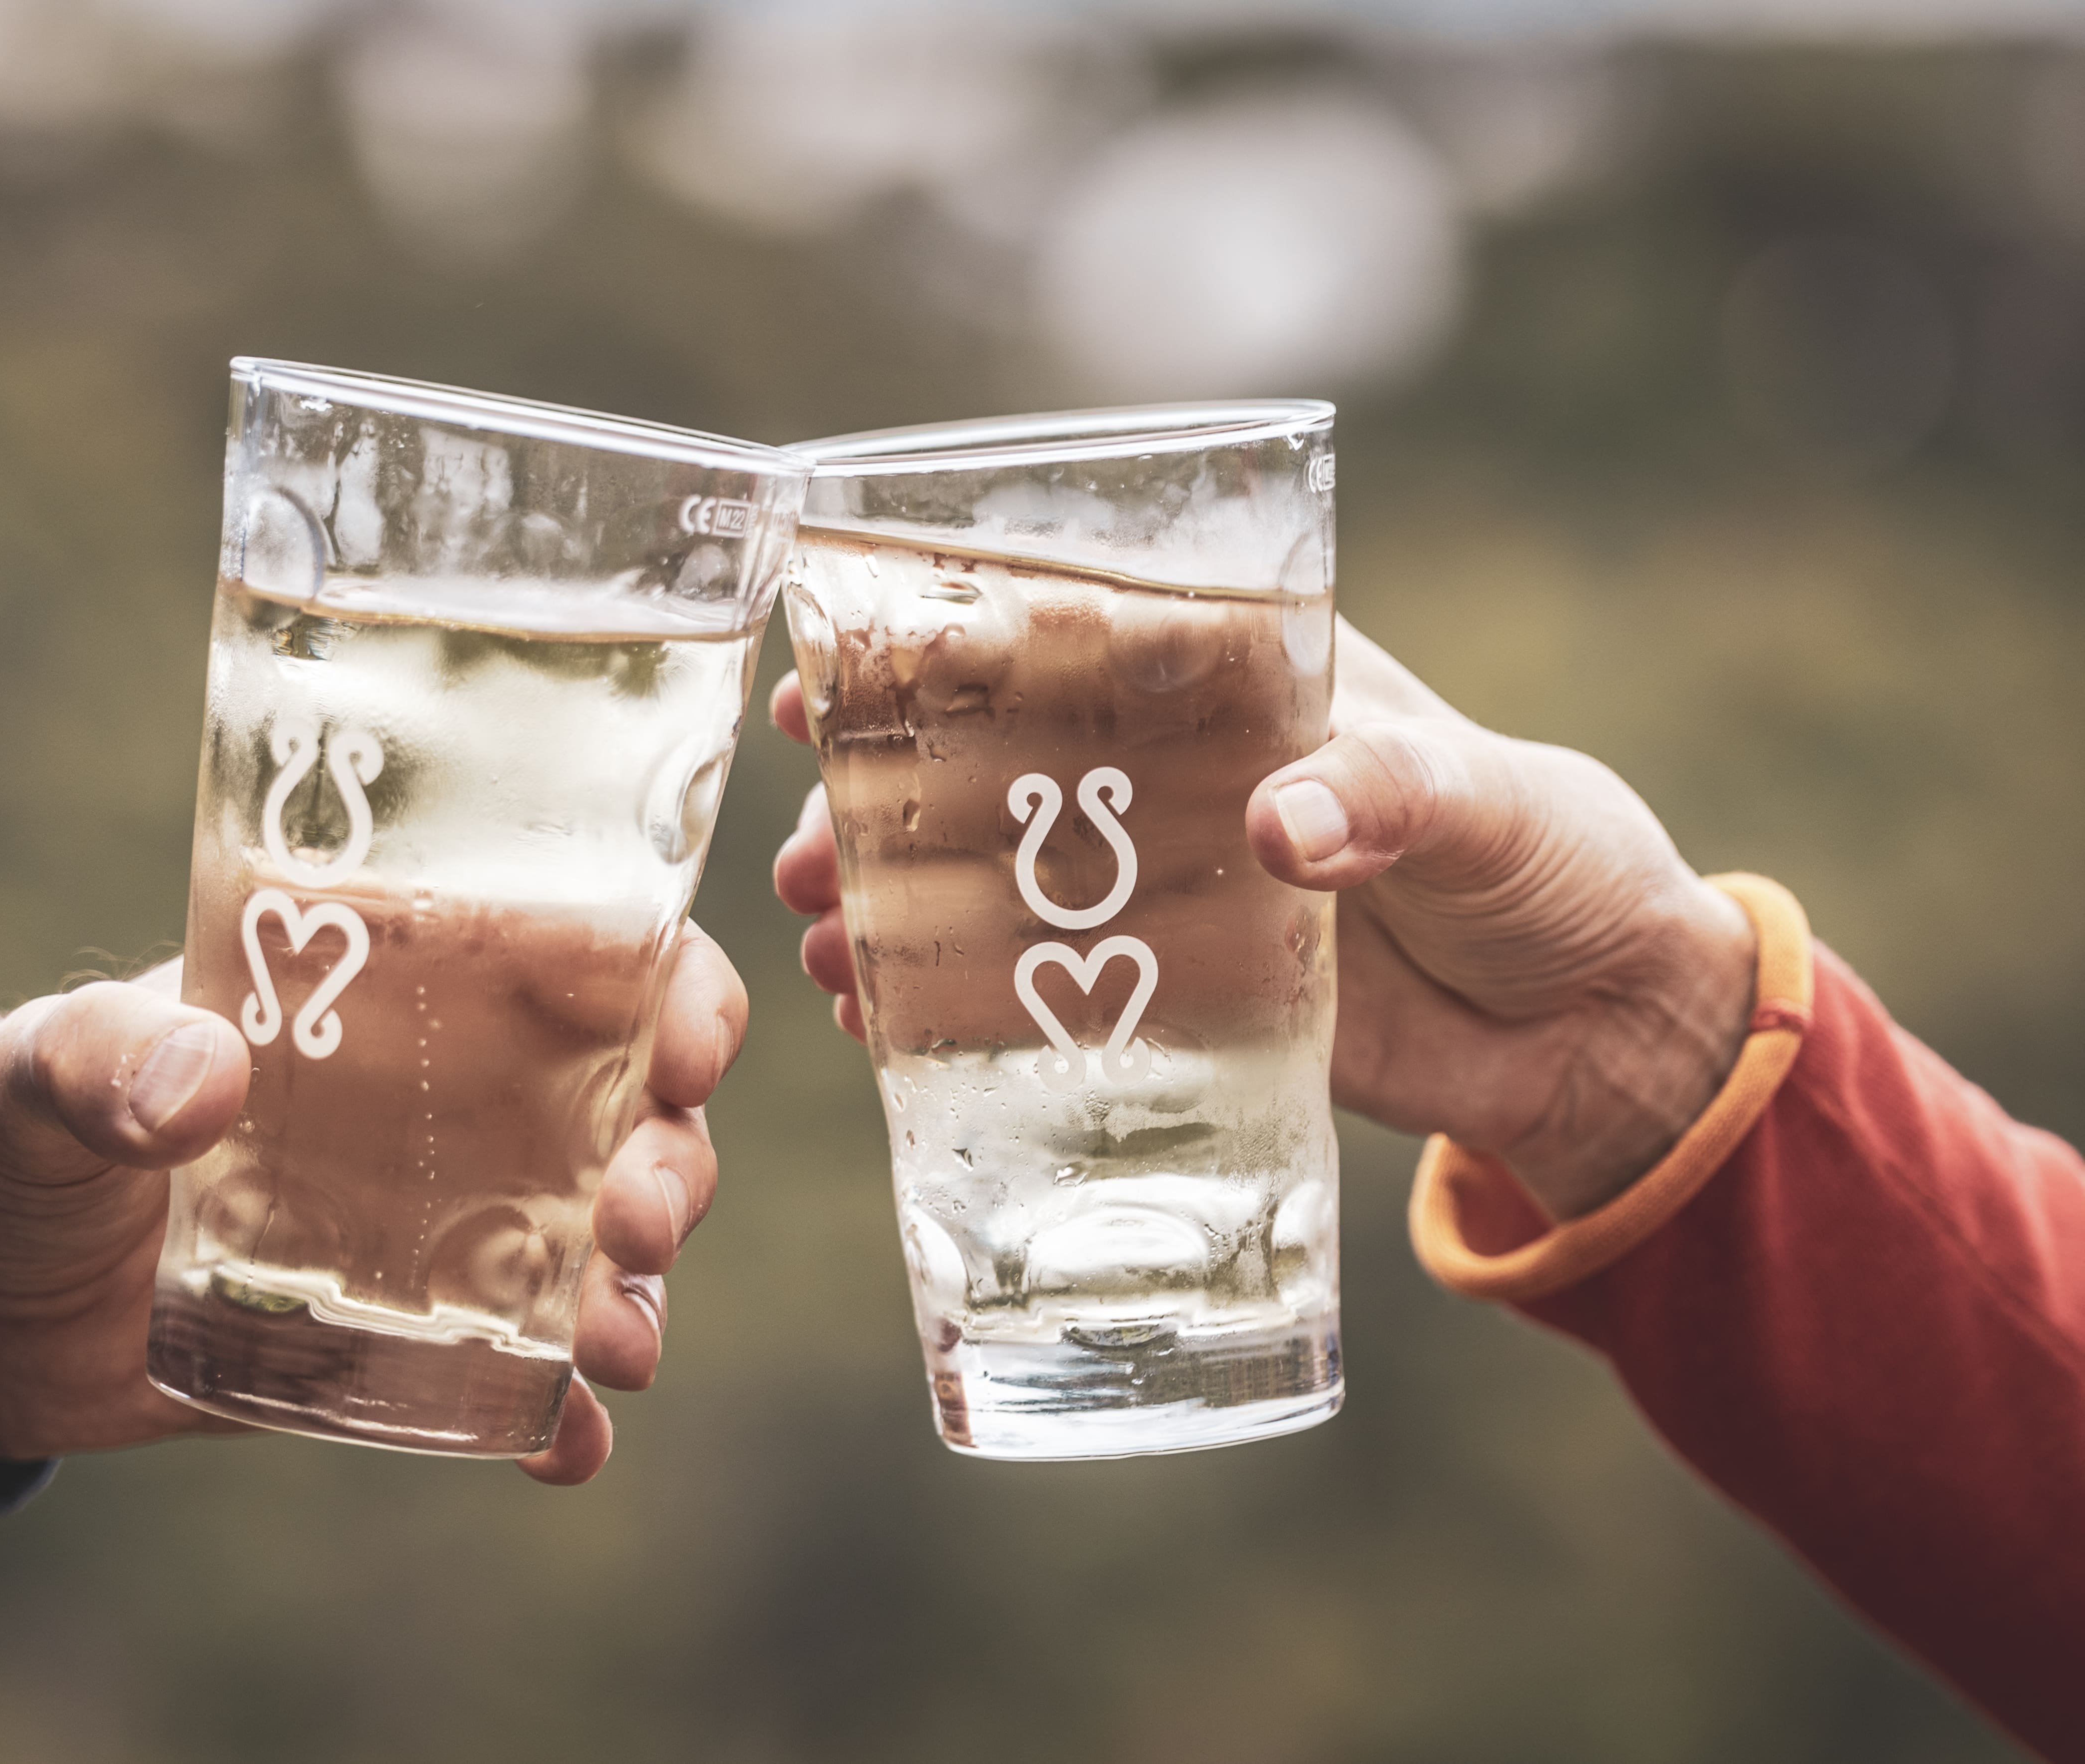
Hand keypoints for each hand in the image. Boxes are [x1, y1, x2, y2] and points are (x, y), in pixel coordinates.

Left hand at [0, 926, 745, 1483]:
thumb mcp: (36, 1072)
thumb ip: (104, 1056)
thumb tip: (207, 1085)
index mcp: (395, 993)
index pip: (574, 959)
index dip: (665, 988)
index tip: (681, 1045)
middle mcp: (446, 1104)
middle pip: (626, 1113)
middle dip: (668, 1163)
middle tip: (637, 1220)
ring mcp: (435, 1230)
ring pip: (599, 1247)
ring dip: (637, 1290)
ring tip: (619, 1347)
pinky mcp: (400, 1346)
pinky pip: (518, 1382)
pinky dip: (561, 1417)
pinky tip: (568, 1447)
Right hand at [769, 622, 1755, 1219]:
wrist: (1604, 1035)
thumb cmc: (1562, 866)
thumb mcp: (1494, 805)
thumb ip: (1394, 797)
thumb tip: (1282, 829)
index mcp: (1248, 687)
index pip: (1078, 634)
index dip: (954, 640)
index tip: (848, 655)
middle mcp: (1185, 781)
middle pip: (1001, 764)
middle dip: (888, 791)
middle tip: (810, 836)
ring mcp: (1169, 892)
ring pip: (998, 880)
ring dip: (897, 901)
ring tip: (824, 935)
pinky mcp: (1177, 999)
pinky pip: (1042, 995)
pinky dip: (956, 1006)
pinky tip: (879, 1021)